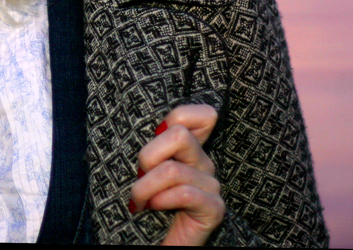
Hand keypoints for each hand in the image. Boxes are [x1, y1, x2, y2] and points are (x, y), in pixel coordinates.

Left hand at [131, 104, 224, 245]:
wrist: (153, 241)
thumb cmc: (145, 203)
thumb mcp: (144, 168)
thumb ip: (152, 145)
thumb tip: (155, 126)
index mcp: (190, 149)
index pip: (204, 115)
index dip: (179, 116)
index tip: (157, 136)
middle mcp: (204, 163)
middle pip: (179, 134)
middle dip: (148, 155)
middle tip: (139, 176)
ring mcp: (211, 186)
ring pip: (173, 169)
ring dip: (144, 187)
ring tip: (138, 201)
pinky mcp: (214, 209)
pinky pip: (185, 194)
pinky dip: (160, 199)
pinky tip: (152, 208)